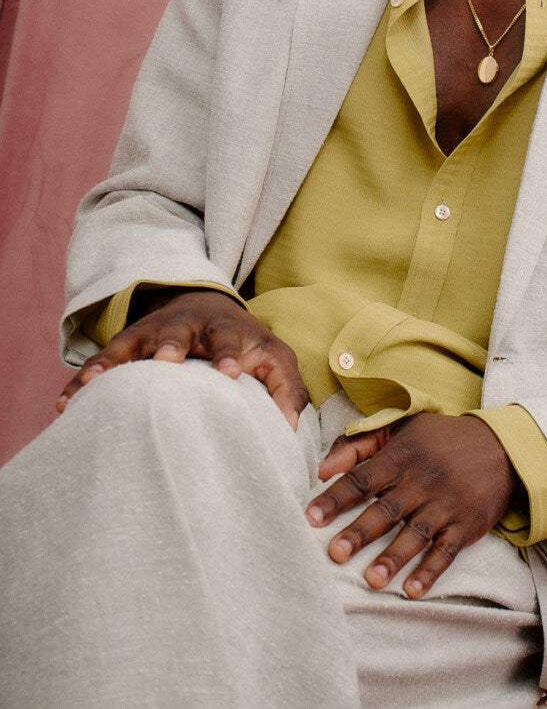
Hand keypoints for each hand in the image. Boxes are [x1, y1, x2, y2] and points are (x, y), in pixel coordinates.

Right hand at [56, 290, 309, 428]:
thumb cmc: (246, 345)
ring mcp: (154, 333)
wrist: (206, 306)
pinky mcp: (128, 345)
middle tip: (167, 360)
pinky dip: (85, 379)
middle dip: (173, 344)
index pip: (231, 338)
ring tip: (95, 383)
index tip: (231, 372)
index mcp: (226, 330)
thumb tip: (291, 428)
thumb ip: (287, 389)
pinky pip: (103, 361)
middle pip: (179, 331)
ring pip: (132, 343)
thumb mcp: (274, 358)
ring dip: (116, 360)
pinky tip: (67, 404)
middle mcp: (187, 326)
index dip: (230, 353)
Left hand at [306, 412, 516, 596]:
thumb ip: (359, 445)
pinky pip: (447, 551)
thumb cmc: (440, 440)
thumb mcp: (402, 431)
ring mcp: (446, 504)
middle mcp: (423, 481)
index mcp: (402, 456)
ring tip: (371, 579)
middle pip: (387, 509)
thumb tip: (322, 469)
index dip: (337, 497)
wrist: (501, 447)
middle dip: (360, 532)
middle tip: (335, 553)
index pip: (363, 478)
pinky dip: (430, 571)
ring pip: (416, 533)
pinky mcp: (466, 525)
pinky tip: (412, 590)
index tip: (311, 516)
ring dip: (393, 557)